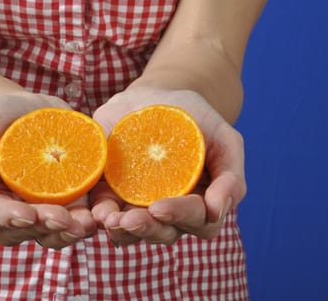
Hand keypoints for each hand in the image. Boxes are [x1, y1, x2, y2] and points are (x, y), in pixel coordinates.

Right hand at [0, 93, 96, 248]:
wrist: (21, 111)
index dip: (6, 218)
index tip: (24, 214)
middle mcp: (8, 216)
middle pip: (24, 230)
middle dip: (43, 225)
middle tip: (62, 217)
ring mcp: (39, 212)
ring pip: (51, 233)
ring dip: (68, 231)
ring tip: (85, 221)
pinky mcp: (67, 204)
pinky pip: (76, 220)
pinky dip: (87, 220)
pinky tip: (97, 215)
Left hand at [90, 87, 245, 245]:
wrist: (159, 96)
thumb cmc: (195, 116)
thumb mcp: (224, 137)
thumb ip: (231, 175)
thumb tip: (218, 211)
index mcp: (203, 199)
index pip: (199, 220)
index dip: (181, 216)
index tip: (159, 207)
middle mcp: (174, 209)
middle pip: (166, 232)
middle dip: (147, 228)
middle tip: (129, 219)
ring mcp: (143, 205)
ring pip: (136, 231)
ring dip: (122, 230)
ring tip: (108, 219)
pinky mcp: (115, 195)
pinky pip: (109, 213)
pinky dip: (102, 215)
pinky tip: (96, 212)